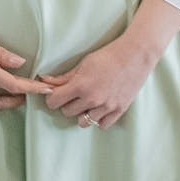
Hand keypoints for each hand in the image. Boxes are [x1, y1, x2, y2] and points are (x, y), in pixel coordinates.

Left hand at [39, 34, 158, 128]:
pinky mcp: (119, 110)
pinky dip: (99, 118)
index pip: (54, 102)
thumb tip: (44, 81)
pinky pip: (102, 125)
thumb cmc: (108, 56)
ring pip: (83, 122)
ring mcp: (106, 107)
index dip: (52, 98)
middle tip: (74, 95)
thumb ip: (64, 77)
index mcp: (81, 85)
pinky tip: (100, 108)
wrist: (135, 55)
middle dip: (67, 104)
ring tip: (88, 102)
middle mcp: (92, 99)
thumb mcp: (83, 64)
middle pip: (67, 112)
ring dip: (82, 113)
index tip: (57, 94)